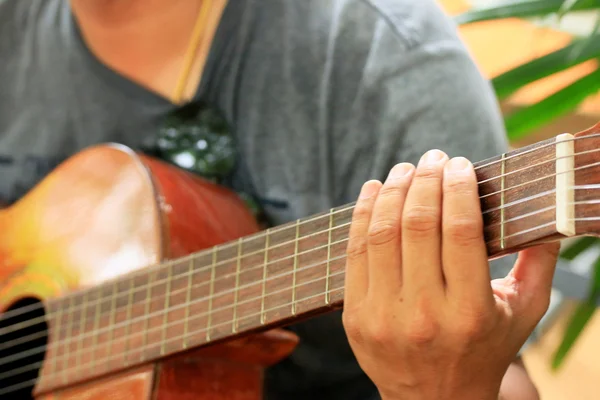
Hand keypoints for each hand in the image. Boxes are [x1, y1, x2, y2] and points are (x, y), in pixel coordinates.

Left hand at [342, 150, 558, 399]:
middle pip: (418, 226)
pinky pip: (354, 254)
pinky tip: (374, 191)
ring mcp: (383, 316)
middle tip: (431, 158)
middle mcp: (424, 314)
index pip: (460, 232)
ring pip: (382, 234)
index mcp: (470, 312)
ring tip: (404, 170)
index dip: (457, 188)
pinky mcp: (355, 317)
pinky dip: (362, 215)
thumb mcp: (523, 315)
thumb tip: (549, 213)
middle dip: (424, 181)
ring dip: (393, 192)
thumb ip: (539, 264)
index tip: (458, 163)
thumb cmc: (483, 350)